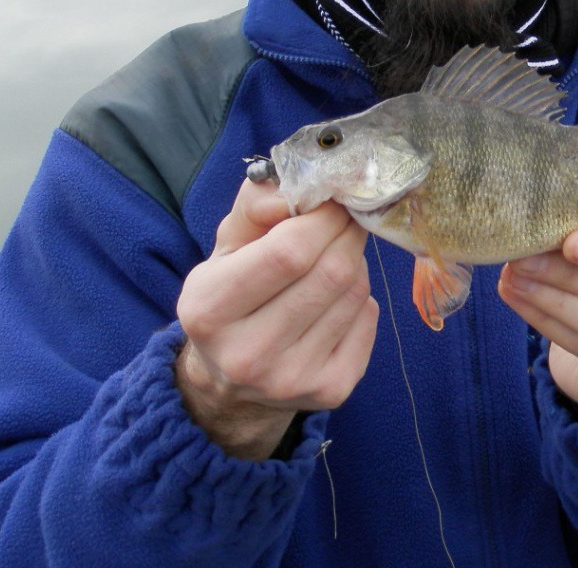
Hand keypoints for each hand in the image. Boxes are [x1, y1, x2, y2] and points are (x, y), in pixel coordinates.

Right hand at [175, 179, 378, 459]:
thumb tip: (298, 185)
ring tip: (335, 259)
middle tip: (346, 219)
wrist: (232, 385)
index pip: (288, 251)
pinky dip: (362, 299)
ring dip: (354, 264)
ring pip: (354, 294)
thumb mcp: (227, 246)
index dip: (323, 218)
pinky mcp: (329, 392)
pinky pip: (369, 321)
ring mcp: (291, 379)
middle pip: (330, 272)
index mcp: (209, 309)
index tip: (332, 201)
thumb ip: (255, 204)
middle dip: (346, 234)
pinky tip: (338, 300)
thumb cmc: (233, 295)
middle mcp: (246, 354)